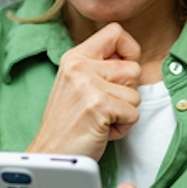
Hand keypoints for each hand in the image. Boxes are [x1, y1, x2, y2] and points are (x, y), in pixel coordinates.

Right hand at [27, 23, 141, 159]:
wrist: (50, 155)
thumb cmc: (68, 123)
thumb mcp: (76, 83)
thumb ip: (100, 66)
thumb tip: (131, 56)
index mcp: (74, 57)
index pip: (115, 31)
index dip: (129, 50)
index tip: (121, 70)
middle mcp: (80, 66)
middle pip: (133, 67)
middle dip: (126, 92)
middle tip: (103, 106)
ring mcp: (89, 85)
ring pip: (136, 94)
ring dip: (124, 112)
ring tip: (100, 119)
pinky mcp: (100, 106)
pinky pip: (133, 114)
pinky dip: (123, 128)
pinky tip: (101, 130)